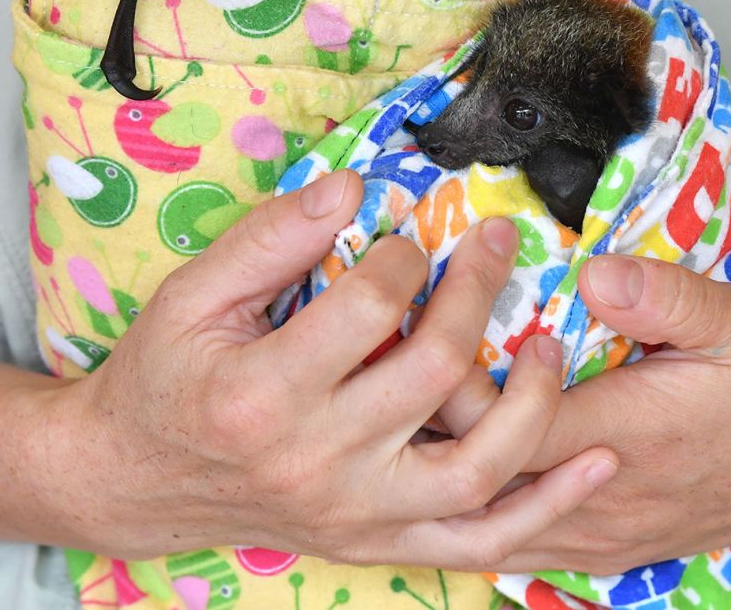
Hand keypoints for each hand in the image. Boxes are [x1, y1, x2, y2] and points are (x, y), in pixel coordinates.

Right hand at [33, 169, 618, 566]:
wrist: (135, 480)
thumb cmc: (166, 377)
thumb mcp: (192, 295)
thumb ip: (271, 238)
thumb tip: (354, 187)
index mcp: (262, 395)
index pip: (369, 307)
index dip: (404, 255)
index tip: (409, 234)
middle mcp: (316, 463)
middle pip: (432, 372)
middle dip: (477, 292)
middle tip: (499, 243)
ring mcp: (355, 513)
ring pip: (476, 468)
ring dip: (532, 402)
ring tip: (548, 342)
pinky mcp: (378, 542)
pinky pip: (480, 540)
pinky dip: (544, 508)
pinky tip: (595, 461)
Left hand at [439, 255, 730, 574]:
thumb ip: (665, 296)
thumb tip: (595, 270)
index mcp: (625, 434)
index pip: (498, 421)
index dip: (448, 379)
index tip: (428, 326)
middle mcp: (605, 497)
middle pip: (479, 475)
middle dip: (430, 425)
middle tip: (400, 365)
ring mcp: (609, 534)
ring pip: (494, 521)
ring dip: (453, 469)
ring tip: (416, 416)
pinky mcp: (618, 549)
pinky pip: (526, 544)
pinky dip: (487, 507)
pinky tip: (469, 469)